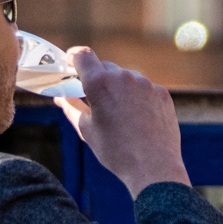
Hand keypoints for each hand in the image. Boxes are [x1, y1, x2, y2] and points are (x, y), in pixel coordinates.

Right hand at [59, 47, 190, 192]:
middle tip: (94, 97)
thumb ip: (71, 108)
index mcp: (100, 84)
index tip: (71, 62)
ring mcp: (146, 84)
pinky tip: (138, 119)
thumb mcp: (86, 130)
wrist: (154, 167)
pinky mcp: (162, 93)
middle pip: (105, 67)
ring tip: (119, 114)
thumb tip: (60, 97)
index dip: (75, 57)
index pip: (83, 55)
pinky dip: (138, 97)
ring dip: (119, 88)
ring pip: (126, 78)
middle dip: (98, 78)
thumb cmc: (116, 152)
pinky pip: (145, 89)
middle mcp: (124, 77)